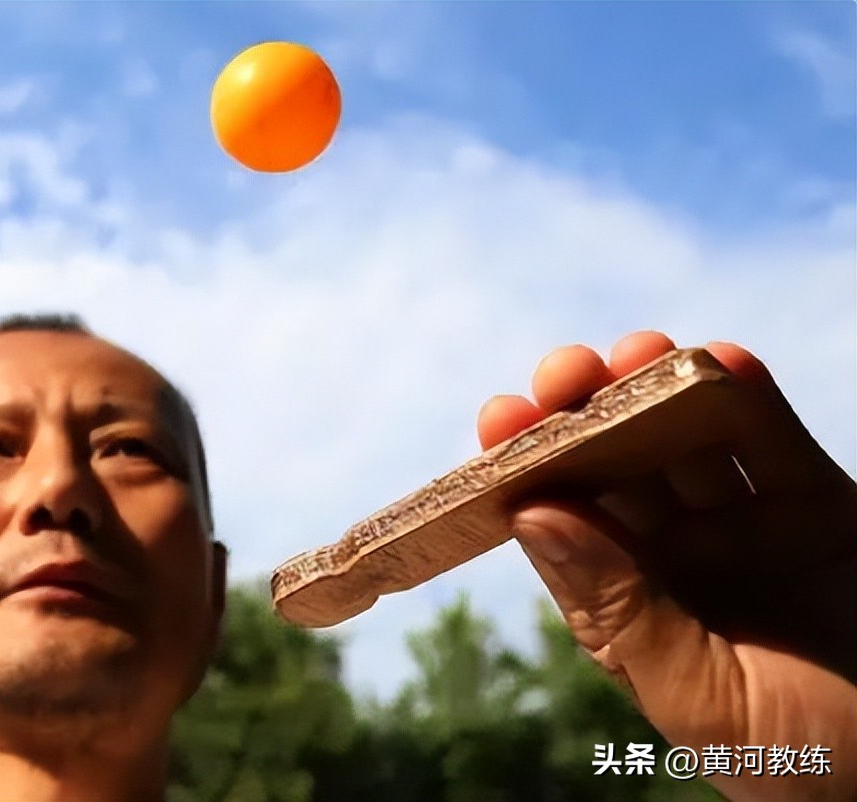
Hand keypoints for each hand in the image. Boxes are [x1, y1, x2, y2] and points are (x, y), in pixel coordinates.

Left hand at [479, 331, 856, 801]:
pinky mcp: (816, 507)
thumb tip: (531, 513)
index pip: (561, 519)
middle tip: (565, 372)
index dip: (524, 465)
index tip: (500, 418)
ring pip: (684, 438)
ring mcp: (743, 527)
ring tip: (637, 352)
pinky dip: (744, 396)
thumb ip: (623, 610)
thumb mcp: (703, 699)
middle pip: (613, 463)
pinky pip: (771, 441)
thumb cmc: (805, 766)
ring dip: (655, 387)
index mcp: (625, 606)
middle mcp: (674, 557)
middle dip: (583, 410)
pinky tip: (717, 362)